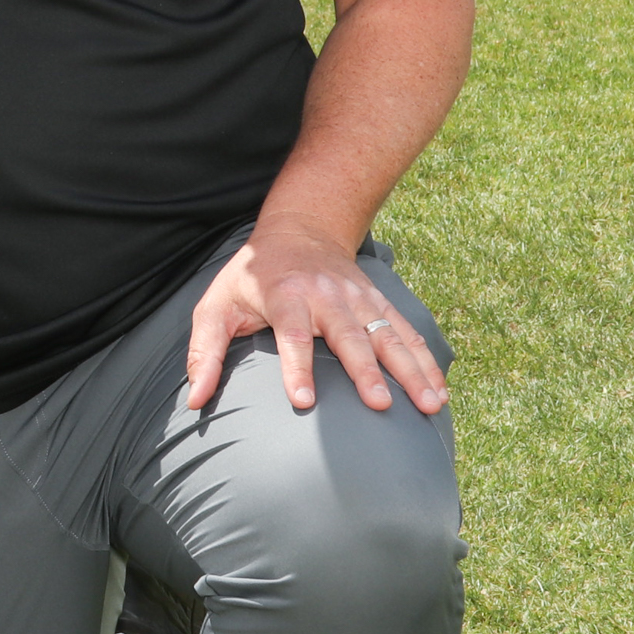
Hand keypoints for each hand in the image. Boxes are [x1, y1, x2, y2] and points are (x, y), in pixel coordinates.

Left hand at [185, 218, 447, 416]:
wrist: (299, 229)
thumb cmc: (251, 277)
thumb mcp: (216, 305)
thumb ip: (204, 352)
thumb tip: (194, 401)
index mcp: (285, 296)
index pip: (292, 334)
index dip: (296, 367)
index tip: (304, 401)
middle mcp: (326, 296)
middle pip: (348, 336)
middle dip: (365, 371)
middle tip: (379, 404)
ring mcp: (358, 299)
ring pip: (388, 336)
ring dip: (410, 370)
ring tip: (429, 403)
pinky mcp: (378, 304)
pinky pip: (406, 334)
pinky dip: (426, 361)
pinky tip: (440, 391)